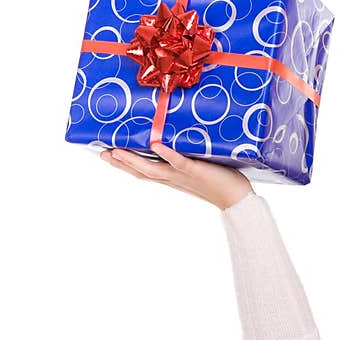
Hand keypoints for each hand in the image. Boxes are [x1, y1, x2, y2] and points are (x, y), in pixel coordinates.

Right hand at [100, 143, 254, 209]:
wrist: (238, 198)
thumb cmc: (221, 181)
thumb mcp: (198, 167)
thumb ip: (186, 156)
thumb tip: (176, 140)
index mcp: (172, 178)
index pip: (144, 171)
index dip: (124, 165)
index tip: (106, 154)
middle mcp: (174, 178)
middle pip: (142, 172)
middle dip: (121, 163)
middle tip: (101, 153)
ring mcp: (183, 175)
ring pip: (154, 169)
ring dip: (134, 160)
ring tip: (117, 151)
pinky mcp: (197, 171)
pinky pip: (180, 162)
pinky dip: (168, 154)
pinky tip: (156, 146)